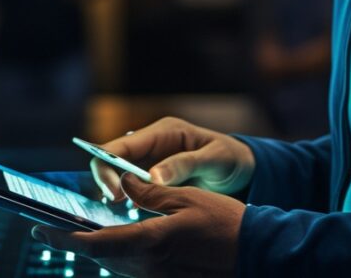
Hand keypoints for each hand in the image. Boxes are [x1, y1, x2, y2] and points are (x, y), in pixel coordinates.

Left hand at [33, 173, 245, 276]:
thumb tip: (125, 183)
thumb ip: (151, 193)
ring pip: (113, 266)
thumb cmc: (225, 223)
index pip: (93, 244)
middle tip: (54, 228)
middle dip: (75, 243)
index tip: (40, 229)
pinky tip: (116, 243)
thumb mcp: (186, 198)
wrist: (257, 254)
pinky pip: (131, 271)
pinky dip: (117, 256)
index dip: (62, 238)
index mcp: (149, 243)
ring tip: (80, 232)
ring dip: (95, 250)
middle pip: (99, 258)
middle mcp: (148, 267)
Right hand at [90, 117, 254, 201]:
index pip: (121, 146)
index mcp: (162, 132)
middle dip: (107, 182)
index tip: (114, 193)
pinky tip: (131, 218)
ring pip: (117, 176)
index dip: (108, 167)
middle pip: (111, 160)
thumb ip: (184, 165)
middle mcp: (150, 144)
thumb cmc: (231, 159)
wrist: (243, 169)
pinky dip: (127, 202)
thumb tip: (152, 177)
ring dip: (115, 194)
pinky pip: (131, 189)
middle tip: (115, 207)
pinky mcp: (153, 179)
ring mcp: (150, 161)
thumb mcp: (214, 159)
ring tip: (119, 215)